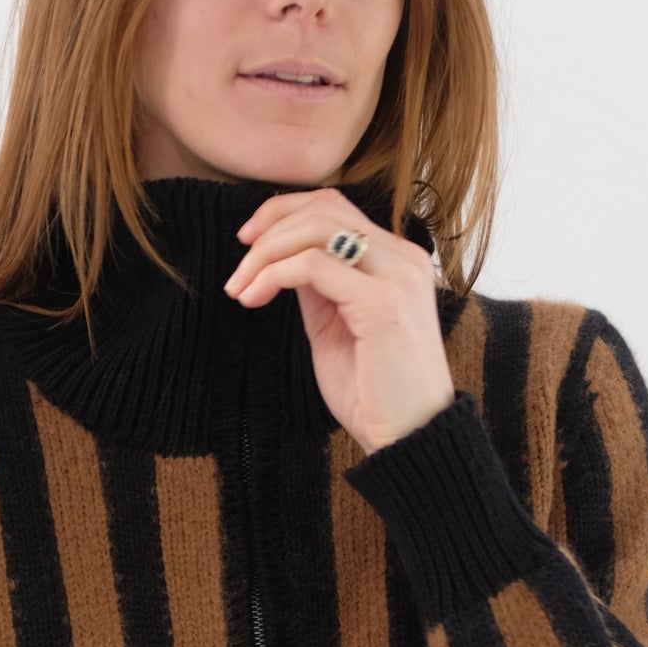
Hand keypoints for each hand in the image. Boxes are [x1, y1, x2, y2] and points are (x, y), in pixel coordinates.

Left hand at [224, 186, 455, 454]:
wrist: (410, 439)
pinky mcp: (381, 303)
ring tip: (240, 288)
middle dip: (268, 227)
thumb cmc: (375, 393)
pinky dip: (273, 275)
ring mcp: (396, 277)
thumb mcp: (336, 326)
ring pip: (316, 228)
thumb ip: (318, 287)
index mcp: (396, 260)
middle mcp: (403, 258)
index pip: (334, 206)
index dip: (283, 212)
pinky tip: (255, 299)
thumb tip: (282, 257)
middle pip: (323, 207)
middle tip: (237, 268)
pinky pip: (312, 266)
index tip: (248, 243)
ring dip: (265, 253)